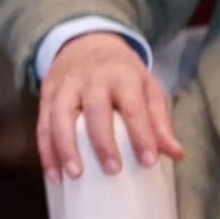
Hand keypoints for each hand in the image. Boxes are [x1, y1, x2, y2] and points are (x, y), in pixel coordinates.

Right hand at [39, 31, 183, 181]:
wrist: (86, 43)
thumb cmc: (123, 74)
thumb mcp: (148, 87)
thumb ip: (159, 120)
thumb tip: (176, 154)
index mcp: (121, 75)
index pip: (132, 106)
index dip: (141, 134)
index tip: (149, 162)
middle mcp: (90, 78)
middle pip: (94, 110)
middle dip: (102, 141)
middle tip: (113, 171)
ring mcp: (64, 85)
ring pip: (60, 116)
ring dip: (65, 147)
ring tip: (74, 175)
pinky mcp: (46, 95)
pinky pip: (42, 124)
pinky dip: (46, 150)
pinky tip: (54, 174)